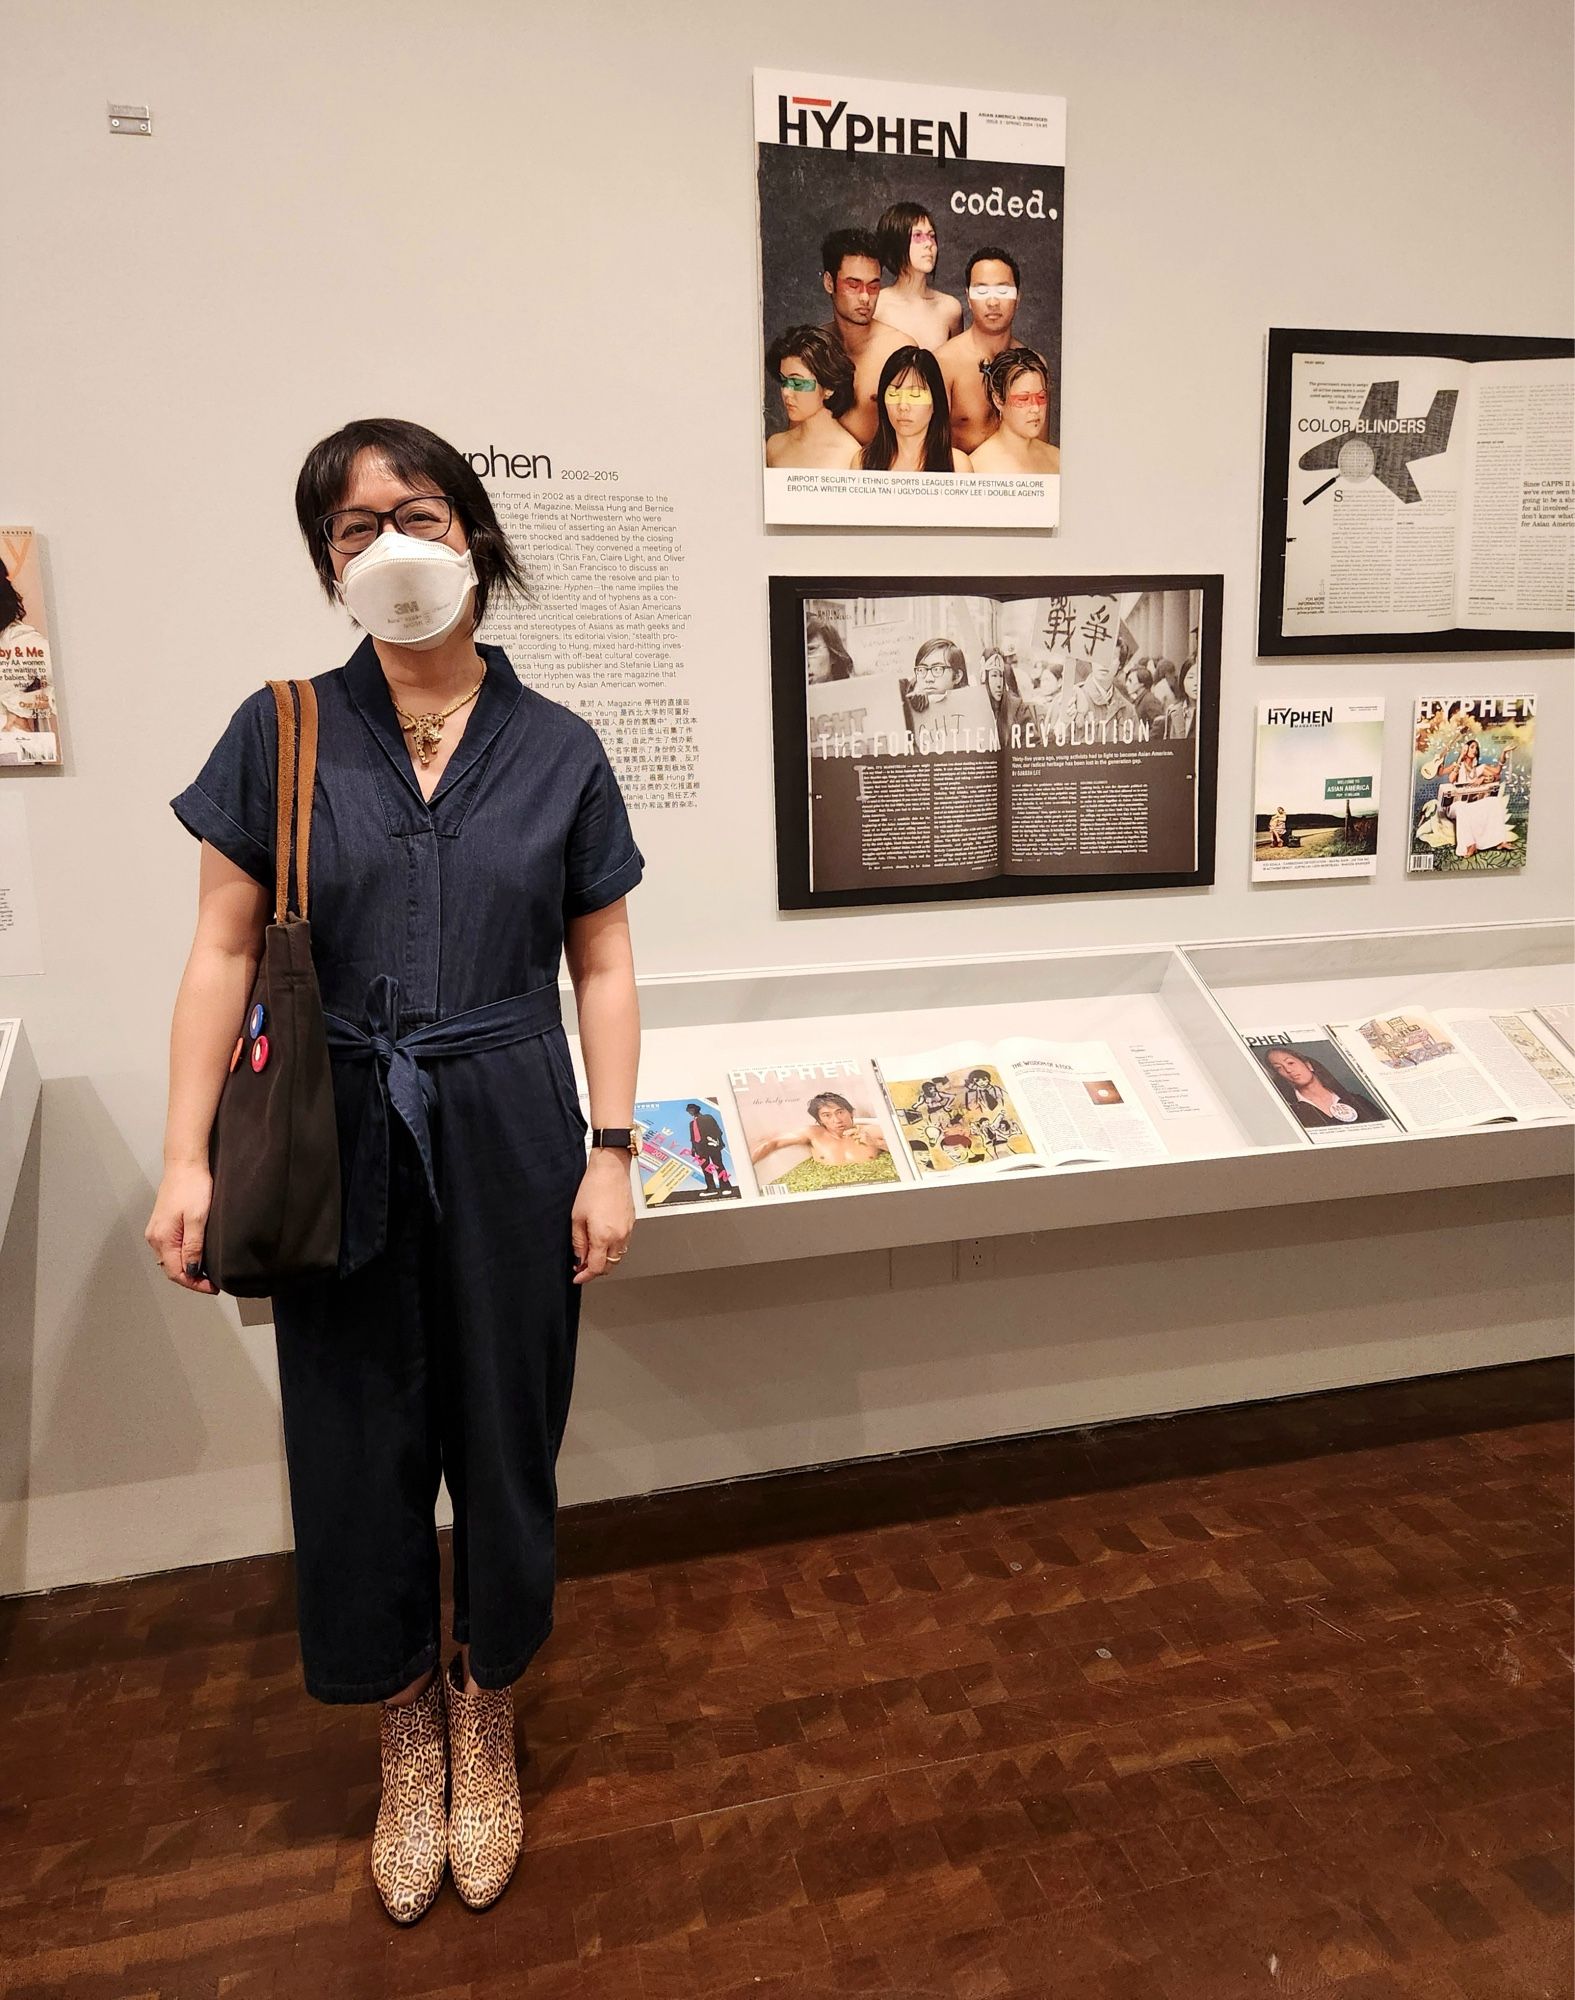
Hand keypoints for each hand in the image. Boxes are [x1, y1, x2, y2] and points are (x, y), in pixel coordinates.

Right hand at [145, 1161, 219, 1293]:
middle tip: (212, 1283)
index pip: (176, 1273)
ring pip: (170, 1259)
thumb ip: (193, 1247)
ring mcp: (156, 1231)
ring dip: (187, 1269)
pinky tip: (196, 1256)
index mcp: (162, 1239)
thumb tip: (192, 1271)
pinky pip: (170, 1249)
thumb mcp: (197, 1219)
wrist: (185, 1164)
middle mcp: (155, 1238)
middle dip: (191, 1279)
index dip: (195, 1284)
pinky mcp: (162, 1224)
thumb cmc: (193, 1187)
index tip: (213, 1288)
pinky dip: (183, 1257)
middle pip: (171, 1268)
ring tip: (206, 1272)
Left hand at [571, 1149, 633, 1283]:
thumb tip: (579, 1258)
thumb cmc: (593, 1187)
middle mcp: (619, 1236)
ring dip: (605, 1259)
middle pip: (609, 1266)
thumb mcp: (577, 1217)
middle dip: (595, 1270)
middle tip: (582, 1266)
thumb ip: (578, 1242)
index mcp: (604, 1236)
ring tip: (591, 1252)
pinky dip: (612, 1248)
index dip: (585, 1276)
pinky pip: (623, 1244)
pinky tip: (602, 1240)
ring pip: (617, 1256)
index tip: (578, 1277)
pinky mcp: (631, 1224)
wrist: (611, 1169)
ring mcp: (627, 1230)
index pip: (596, 1268)